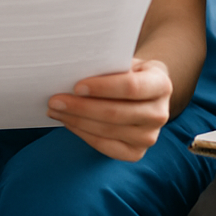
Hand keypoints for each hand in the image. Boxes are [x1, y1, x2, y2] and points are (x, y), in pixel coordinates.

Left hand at [47, 58, 171, 160]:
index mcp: (161, 84)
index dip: (103, 87)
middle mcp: (160, 114)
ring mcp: (150, 137)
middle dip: (81, 107)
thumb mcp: (125, 62)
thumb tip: (72, 69)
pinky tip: (68, 123)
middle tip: (54, 100)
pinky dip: (83, 134)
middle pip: (116, 113)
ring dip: (76, 121)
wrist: (146, 91)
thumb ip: (107, 65)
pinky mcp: (136, 153)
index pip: (131, 87)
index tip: (76, 86)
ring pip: (107, 131)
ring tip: (55, 110)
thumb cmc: (128, 71)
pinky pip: (105, 146)